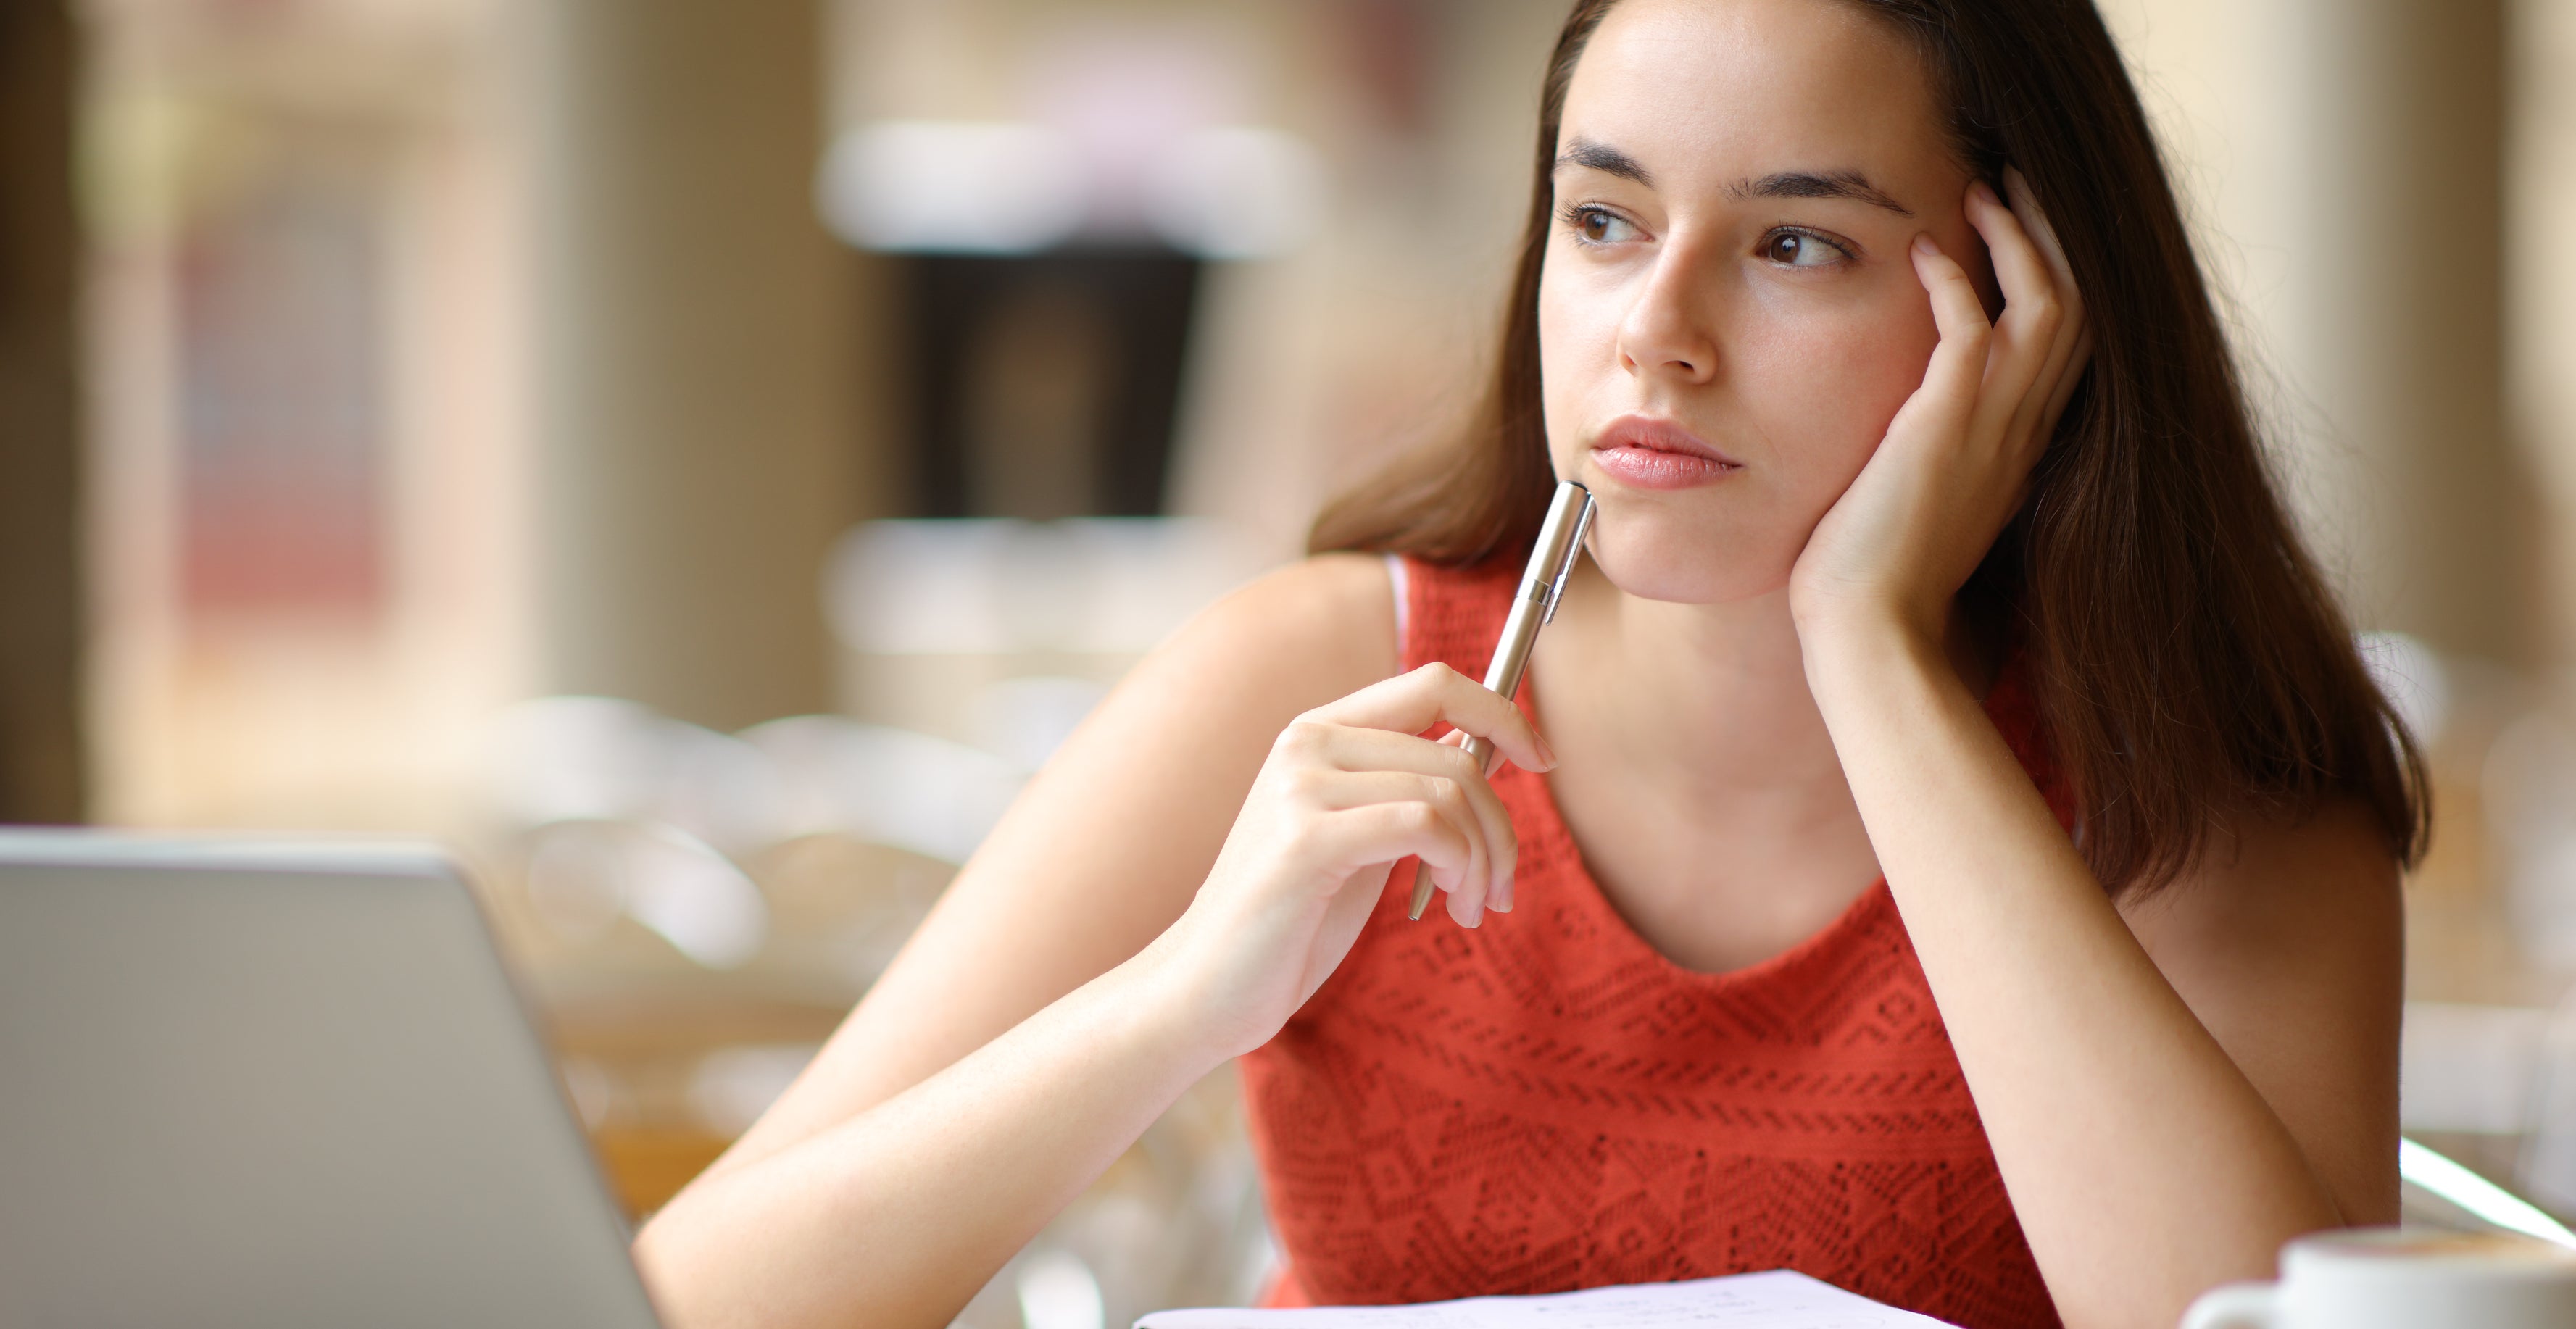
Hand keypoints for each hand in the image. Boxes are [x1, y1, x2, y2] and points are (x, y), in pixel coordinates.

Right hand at [1143, 663, 1552, 1058]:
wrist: (1208, 988)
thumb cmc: (1289, 922)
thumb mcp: (1360, 840)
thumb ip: (1406, 790)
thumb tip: (1484, 750)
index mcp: (1319, 732)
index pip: (1434, 682)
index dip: (1501, 712)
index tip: (1541, 761)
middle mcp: (1307, 743)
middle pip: (1456, 751)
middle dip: (1502, 826)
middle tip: (1501, 889)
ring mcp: (1301, 785)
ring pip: (1449, 790)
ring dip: (1486, 859)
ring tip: (1474, 908)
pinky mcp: (1305, 839)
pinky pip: (1426, 825)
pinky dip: (1461, 865)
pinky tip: (1452, 906)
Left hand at [1787, 168, 2092, 651]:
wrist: (1869, 633)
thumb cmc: (1875, 582)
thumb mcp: (1920, 505)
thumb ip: (1933, 458)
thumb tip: (1911, 435)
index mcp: (2019, 449)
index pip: (2067, 346)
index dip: (2055, 278)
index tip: (2017, 233)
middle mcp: (2022, 433)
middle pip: (2079, 309)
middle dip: (2053, 238)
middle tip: (2013, 183)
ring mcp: (1991, 430)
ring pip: (2047, 307)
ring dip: (2017, 241)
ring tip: (1981, 191)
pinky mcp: (1945, 430)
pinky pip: (1971, 332)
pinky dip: (1954, 283)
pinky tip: (1922, 251)